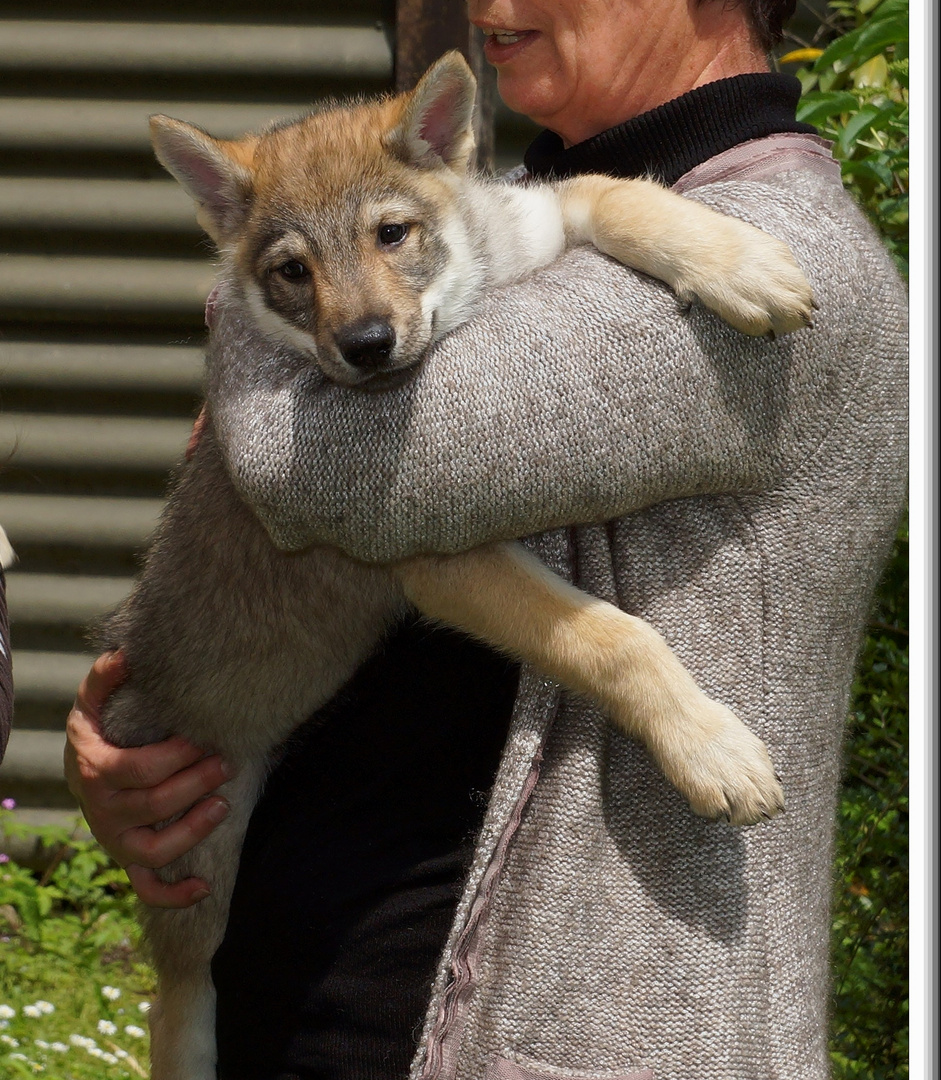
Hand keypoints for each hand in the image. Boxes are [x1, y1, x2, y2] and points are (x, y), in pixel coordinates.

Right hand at [64, 651, 230, 907]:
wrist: (81, 770)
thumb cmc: (98, 732)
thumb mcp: (92, 703)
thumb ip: (105, 678)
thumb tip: (125, 654)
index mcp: (96, 770)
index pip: (139, 769)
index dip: (175, 756)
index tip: (204, 738)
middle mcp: (104, 810)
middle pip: (153, 804)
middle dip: (195, 783)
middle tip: (228, 761)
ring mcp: (116, 839)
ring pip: (152, 850)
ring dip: (190, 833)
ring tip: (223, 805)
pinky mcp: (128, 859)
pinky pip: (146, 886)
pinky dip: (173, 895)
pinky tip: (205, 887)